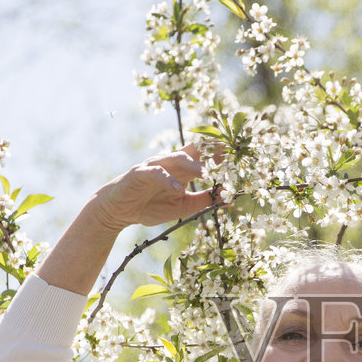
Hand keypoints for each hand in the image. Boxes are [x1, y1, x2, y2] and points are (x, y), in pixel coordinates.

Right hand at [86, 142, 219, 232]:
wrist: (120, 210)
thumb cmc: (152, 205)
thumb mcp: (184, 206)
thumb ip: (205, 199)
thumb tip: (229, 197)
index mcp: (184, 168)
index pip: (206, 155)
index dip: (223, 154)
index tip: (241, 157)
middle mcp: (172, 162)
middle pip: (196, 150)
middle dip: (213, 152)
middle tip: (231, 156)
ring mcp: (156, 165)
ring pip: (178, 158)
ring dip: (194, 165)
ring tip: (207, 174)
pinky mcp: (140, 172)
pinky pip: (157, 173)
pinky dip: (168, 181)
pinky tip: (177, 189)